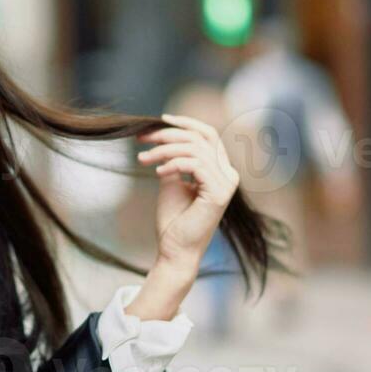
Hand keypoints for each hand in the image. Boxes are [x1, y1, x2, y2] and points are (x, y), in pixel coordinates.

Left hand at [135, 112, 240, 266]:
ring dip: (164, 150)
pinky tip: (157, 172)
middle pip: (201, 137)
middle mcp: (228, 174)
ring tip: (143, 159)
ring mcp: (226, 183)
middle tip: (142, 139)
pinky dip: (172, 164)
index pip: (208, 134)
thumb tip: (165, 137)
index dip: (185, 123)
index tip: (159, 121)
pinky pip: (194, 164)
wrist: (175, 250)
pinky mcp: (218, 193)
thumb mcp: (171, 181)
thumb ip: (174, 158)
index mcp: (221, 170)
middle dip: (168, 134)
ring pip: (194, 149)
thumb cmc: (174, 220)